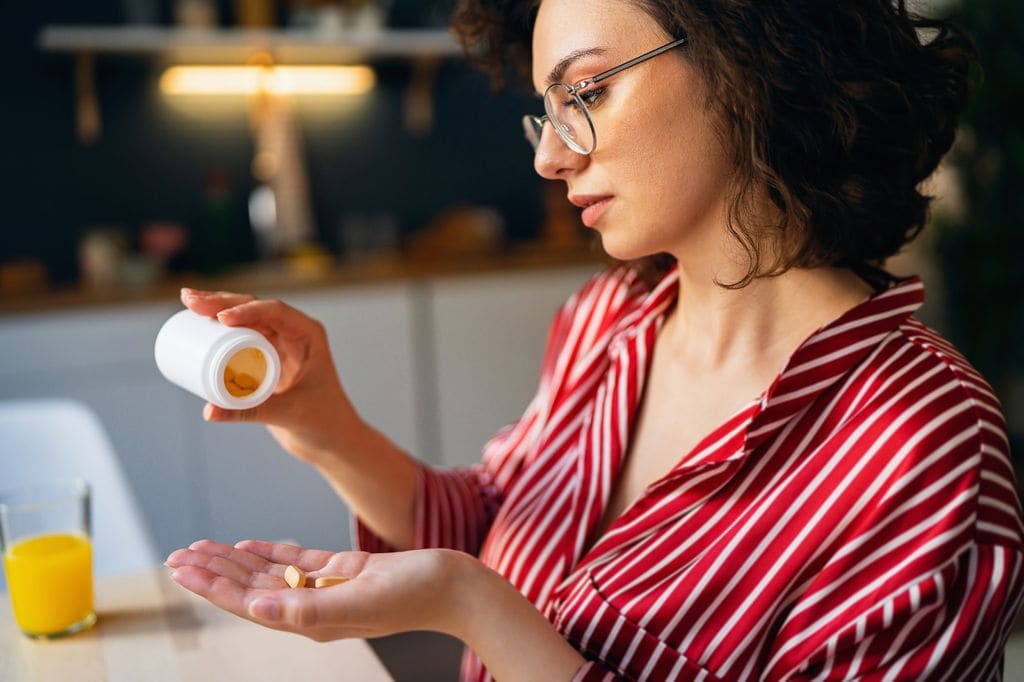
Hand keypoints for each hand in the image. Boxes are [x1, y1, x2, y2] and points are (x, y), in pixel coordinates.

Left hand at [165, 539, 470, 640]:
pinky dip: (268, 552)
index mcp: (311, 621)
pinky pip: (295, 561)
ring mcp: (327, 589)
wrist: (454, 587)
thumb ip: (306, 609)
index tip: (182, 569)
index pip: (248, 603)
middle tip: (177, 555)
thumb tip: (257, 607)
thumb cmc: (413, 596)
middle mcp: (312, 607)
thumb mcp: (359, 602)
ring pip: (267, 573)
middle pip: (250, 587)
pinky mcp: (343, 572)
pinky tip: (247, 545)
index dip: (212, 587)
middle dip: (213, 572)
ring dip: (233, 560)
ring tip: (201, 548)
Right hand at [180, 289, 361, 462]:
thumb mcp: (289, 414)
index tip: (220, 319)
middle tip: (189, 299)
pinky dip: (220, 328)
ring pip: (245, 318)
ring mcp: (279, 344)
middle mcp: (294, 333)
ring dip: (218, 308)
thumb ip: (250, 412)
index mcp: (309, 335)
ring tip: (188, 301)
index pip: (276, 312)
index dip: (247, 310)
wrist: (331, 439)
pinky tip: (199, 320)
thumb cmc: (323, 422)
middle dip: (223, 301)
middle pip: (255, 308)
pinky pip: (240, 336)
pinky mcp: (265, 359)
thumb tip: (208, 411)